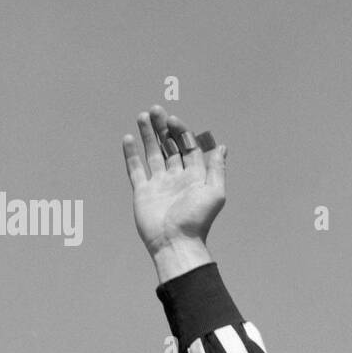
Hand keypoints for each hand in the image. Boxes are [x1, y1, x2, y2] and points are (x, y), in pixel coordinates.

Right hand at [121, 106, 226, 256]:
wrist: (175, 242)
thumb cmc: (197, 220)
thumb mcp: (215, 192)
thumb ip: (217, 169)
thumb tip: (222, 146)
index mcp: (195, 177)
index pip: (188, 147)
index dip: (181, 132)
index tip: (172, 120)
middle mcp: (177, 178)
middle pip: (169, 147)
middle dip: (163, 128)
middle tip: (155, 110)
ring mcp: (159, 184)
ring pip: (152, 153)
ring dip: (148, 135)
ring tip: (142, 116)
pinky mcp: (143, 191)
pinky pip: (136, 169)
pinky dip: (131, 154)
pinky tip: (129, 138)